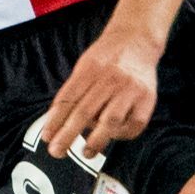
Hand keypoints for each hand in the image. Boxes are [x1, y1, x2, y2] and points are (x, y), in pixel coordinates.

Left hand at [28, 28, 161, 166]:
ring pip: (110, 120)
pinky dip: (121, 135)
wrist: (137, 40)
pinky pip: (134, 124)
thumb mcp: (85, 65)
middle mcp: (110, 78)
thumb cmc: (107, 58)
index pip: (68, 98)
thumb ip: (74, 90)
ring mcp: (130, 89)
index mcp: (90, 69)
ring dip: (96, 140)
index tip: (47, 138)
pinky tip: (112, 137)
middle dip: (68, 135)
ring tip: (85, 153)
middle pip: (85, 111)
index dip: (55, 120)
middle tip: (56, 152)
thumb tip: (57, 122)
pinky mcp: (147, 99)